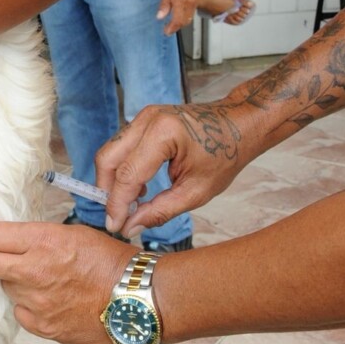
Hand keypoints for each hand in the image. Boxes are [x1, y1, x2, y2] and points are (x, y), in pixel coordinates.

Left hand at [0, 219, 137, 343]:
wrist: (137, 299)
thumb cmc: (110, 261)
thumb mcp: (73, 233)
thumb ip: (37, 237)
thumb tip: (8, 237)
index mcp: (43, 241)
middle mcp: (33, 272)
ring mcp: (36, 302)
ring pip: (3, 286)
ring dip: (12, 280)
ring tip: (39, 277)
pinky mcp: (42, 327)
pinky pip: (20, 311)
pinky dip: (28, 304)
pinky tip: (49, 298)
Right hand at [95, 101, 250, 237]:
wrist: (238, 125)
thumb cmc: (225, 156)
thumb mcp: (197, 192)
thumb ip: (160, 211)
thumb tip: (130, 227)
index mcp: (164, 134)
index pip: (128, 174)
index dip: (117, 204)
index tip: (114, 226)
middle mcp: (148, 119)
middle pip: (108, 158)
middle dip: (106, 191)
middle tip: (117, 217)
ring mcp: (143, 116)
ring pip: (110, 151)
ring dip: (113, 181)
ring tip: (131, 204)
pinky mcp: (142, 120)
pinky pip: (120, 147)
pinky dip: (122, 169)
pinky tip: (138, 188)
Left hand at [157, 0, 199, 34]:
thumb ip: (164, 5)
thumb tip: (160, 16)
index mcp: (181, 2)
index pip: (177, 21)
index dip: (171, 28)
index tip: (166, 31)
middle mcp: (190, 3)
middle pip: (185, 21)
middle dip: (177, 27)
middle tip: (168, 28)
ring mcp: (195, 0)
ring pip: (190, 17)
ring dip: (182, 22)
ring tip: (174, 22)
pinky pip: (193, 10)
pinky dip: (187, 15)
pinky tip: (181, 12)